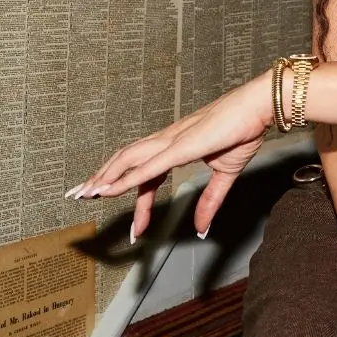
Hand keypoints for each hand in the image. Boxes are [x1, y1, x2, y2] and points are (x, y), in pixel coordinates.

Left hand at [68, 75, 270, 240]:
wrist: (258, 108)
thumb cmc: (242, 130)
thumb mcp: (224, 175)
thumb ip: (210, 202)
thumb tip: (202, 228)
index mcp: (175, 146)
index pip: (146, 175)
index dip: (135, 198)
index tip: (136, 228)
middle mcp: (166, 141)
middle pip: (124, 161)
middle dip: (100, 179)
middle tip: (79, 197)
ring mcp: (170, 141)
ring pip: (127, 159)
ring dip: (104, 177)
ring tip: (85, 194)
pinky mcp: (180, 145)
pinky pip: (147, 165)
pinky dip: (125, 178)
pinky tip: (109, 188)